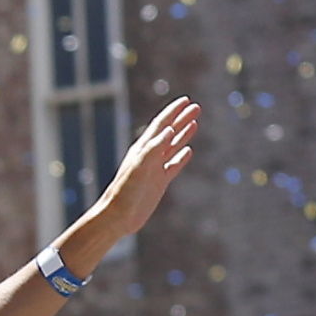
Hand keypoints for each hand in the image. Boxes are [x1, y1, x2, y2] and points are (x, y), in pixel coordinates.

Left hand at [81, 97, 201, 246]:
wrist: (118, 216)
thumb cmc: (125, 191)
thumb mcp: (140, 167)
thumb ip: (154, 148)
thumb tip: (170, 129)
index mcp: (143, 148)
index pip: (161, 124)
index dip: (173, 112)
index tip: (186, 100)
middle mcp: (149, 155)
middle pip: (169, 132)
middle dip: (182, 118)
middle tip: (197, 107)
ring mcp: (155, 168)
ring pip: (172, 146)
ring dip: (184, 133)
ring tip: (195, 122)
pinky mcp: (159, 182)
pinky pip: (173, 165)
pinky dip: (181, 156)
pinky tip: (189, 150)